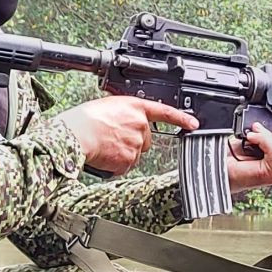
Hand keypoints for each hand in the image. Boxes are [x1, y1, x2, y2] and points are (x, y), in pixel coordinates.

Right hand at [64, 95, 196, 176]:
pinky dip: (115, 164)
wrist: (77, 134)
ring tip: (105, 146)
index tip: (193, 124)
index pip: (165, 112)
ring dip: (122, 153)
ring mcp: (136, 144)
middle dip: (134, 141)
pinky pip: (125, 165)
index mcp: (136, 108)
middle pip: (146, 139)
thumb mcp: (108, 105)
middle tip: (113, 138)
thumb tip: (124, 120)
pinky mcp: (129, 160)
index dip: (181, 118)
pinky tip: (104, 156)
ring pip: (135, 153)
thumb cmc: (85, 119)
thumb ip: (124, 112)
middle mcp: (140, 125)